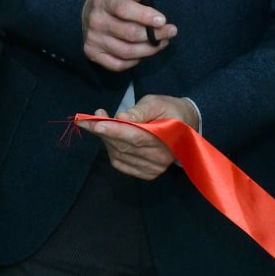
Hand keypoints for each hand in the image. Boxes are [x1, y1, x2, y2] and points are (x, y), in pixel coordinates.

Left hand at [80, 93, 195, 180]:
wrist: (185, 127)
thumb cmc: (170, 110)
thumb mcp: (157, 102)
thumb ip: (140, 110)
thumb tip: (121, 118)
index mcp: (167, 138)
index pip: (135, 136)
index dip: (114, 130)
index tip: (94, 123)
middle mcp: (161, 157)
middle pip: (125, 146)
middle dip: (104, 132)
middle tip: (89, 119)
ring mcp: (154, 168)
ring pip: (120, 155)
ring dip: (106, 140)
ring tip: (100, 123)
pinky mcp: (148, 173)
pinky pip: (121, 163)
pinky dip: (111, 150)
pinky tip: (110, 137)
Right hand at [81, 0, 179, 70]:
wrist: (86, 11)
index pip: (124, 9)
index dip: (145, 16)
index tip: (163, 20)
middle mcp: (96, 20)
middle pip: (129, 33)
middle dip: (154, 35)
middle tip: (172, 31)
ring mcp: (93, 38)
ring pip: (126, 52)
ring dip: (149, 49)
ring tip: (163, 42)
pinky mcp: (92, 53)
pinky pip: (118, 64)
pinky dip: (134, 61)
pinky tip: (143, 52)